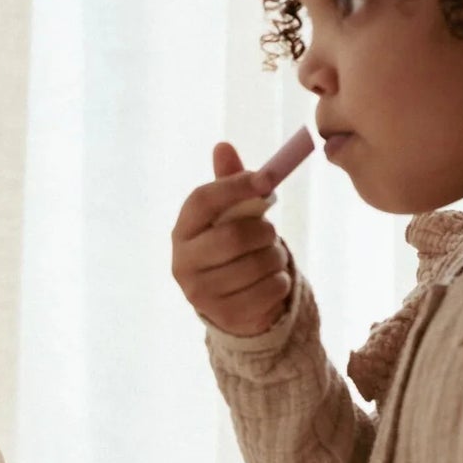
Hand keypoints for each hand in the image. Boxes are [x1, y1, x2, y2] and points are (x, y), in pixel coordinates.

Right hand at [171, 142, 292, 336]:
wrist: (230, 302)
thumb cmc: (230, 247)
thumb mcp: (228, 215)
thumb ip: (229, 185)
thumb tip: (222, 146)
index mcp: (182, 231)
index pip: (202, 201)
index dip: (234, 187)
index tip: (267, 181)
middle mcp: (183, 263)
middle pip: (234, 237)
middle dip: (264, 231)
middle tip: (270, 232)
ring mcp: (201, 293)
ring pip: (257, 264)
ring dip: (276, 257)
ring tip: (270, 258)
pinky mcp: (225, 315)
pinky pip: (270, 290)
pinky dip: (280, 281)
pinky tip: (270, 280)